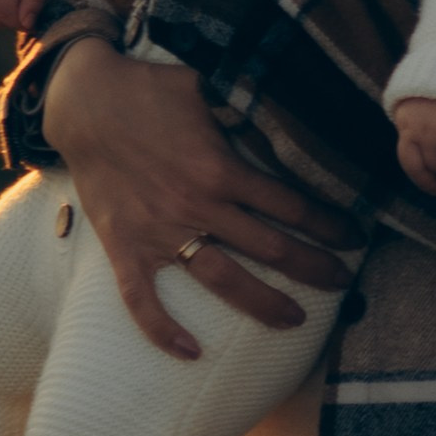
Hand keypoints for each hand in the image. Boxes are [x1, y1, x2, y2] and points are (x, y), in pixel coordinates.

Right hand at [40, 40, 354, 359]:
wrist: (83, 101)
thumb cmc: (148, 88)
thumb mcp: (206, 83)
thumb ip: (245, 102)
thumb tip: (289, 105)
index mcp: (221, 168)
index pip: (291, 206)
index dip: (329, 224)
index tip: (353, 236)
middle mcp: (197, 206)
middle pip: (271, 248)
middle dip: (314, 267)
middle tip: (342, 282)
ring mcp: (160, 231)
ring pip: (223, 280)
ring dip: (263, 304)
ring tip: (296, 321)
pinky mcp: (125, 246)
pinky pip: (143, 299)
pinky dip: (163, 329)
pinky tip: (191, 352)